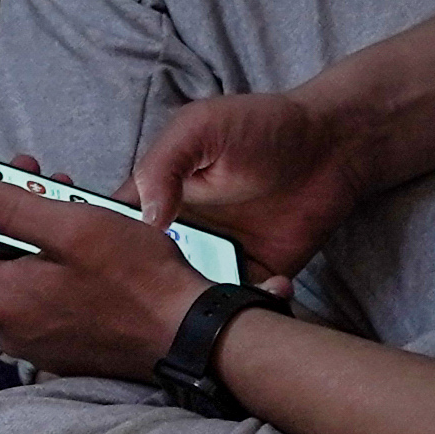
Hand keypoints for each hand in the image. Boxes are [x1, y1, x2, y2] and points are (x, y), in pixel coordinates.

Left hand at [0, 168, 205, 381]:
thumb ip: (10, 207)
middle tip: (25, 170)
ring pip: (17, 272)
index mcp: (3, 299)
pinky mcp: (66, 343)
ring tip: (63, 193)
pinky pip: (42, 293)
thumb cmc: (140, 279)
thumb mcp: (73, 227)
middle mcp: (12, 327)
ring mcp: (39, 339)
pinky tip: (80, 234)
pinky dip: (50, 259)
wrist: (192, 335)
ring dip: (31, 229)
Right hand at [126, 85, 368, 282]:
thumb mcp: (199, 127)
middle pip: (144, 275)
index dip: (103, 251)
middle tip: (169, 291)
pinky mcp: (254, 277)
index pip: (113, 231)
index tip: (107, 267)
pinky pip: (240, 305)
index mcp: (156, 197)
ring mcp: (216, 258)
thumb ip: (162, 165)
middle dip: (147, 292)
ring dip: (195, 305)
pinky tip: (270, 285)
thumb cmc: (261, 126)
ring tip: (214, 297)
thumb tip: (146, 221)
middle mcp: (180, 233)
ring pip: (188, 298)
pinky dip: (248, 307)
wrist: (331, 145)